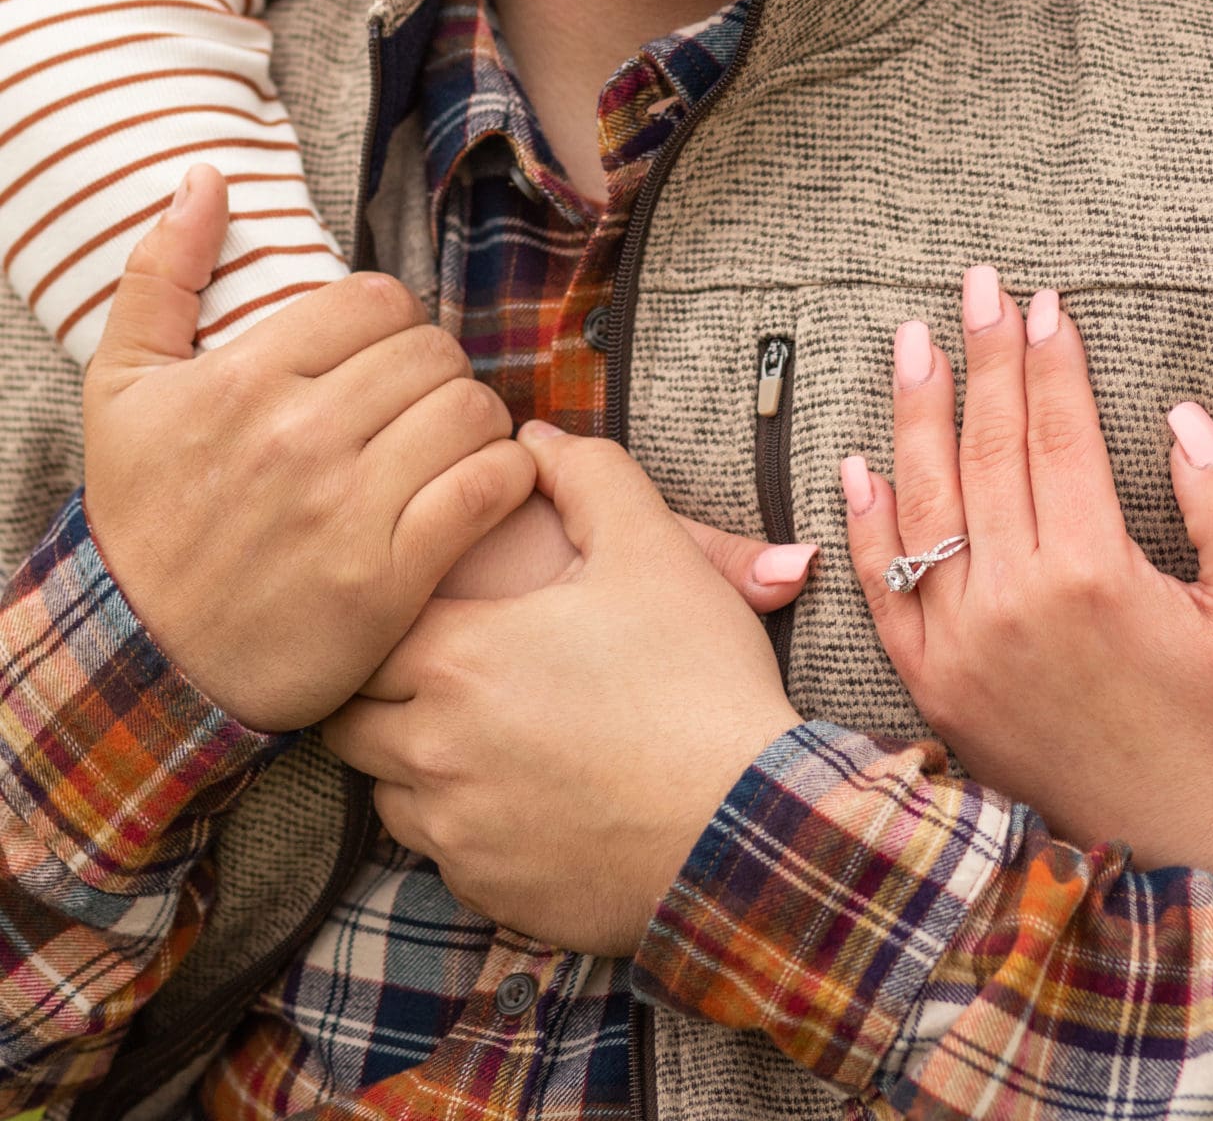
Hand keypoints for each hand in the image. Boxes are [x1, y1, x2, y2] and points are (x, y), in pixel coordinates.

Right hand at [82, 166, 536, 729]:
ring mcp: (346, 511)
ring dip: (475, 421)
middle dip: (435, 369)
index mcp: (246, 380)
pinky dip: (504, 478)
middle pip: (432, 351)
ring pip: (470, 411)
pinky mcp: (387, 581)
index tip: (379, 354)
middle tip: (416, 402)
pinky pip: (487, 490)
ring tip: (447, 441)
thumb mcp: (121, 387)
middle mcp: (300, 437)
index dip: (392, 319)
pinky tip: (481, 485)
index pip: (377, 300)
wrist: (143, 662)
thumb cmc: (141, 517)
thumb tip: (206, 177)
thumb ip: (162, 271)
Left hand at [325, 428, 801, 952]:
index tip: (423, 600)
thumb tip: (535, 438)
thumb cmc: (696, 681)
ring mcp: (454, 831)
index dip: (386, 609)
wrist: (744, 829)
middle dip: (378, 684)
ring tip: (471, 727)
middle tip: (433, 661)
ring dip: (407, 756)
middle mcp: (431, 749)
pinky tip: (516, 791)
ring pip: (382, 788)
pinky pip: (435, 851)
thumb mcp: (654, 549)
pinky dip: (455, 821)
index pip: (363, 628)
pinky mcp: (484, 892)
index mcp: (458, 657)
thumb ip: (588, 474)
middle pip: (350, 713)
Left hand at [839, 266, 1212, 896]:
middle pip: (990, 446)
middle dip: (985, 357)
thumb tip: (1181, 416)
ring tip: (916, 340)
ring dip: (917, 411)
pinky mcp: (929, 681)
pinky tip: (859, 460)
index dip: (1051, 359)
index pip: (1061, 433)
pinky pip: (884, 584)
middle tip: (977, 284)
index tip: (1044, 300)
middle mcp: (1015, 597)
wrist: (1164, 849)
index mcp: (1095, 571)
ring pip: (927, 499)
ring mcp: (961, 640)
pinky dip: (867, 520)